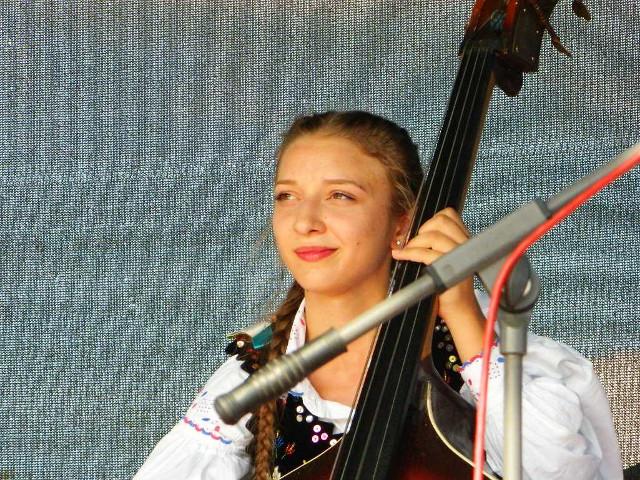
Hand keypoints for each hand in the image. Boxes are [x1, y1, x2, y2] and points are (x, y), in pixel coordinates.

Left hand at [391, 207, 484, 360]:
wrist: (459, 311)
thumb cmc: (450, 288)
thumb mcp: (445, 260)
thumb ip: (437, 244)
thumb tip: (413, 233)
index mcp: (465, 240)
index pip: (449, 214)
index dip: (430, 220)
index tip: (420, 233)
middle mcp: (465, 245)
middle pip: (441, 221)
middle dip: (421, 230)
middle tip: (413, 243)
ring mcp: (460, 256)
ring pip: (432, 236)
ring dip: (413, 243)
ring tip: (406, 252)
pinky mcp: (450, 269)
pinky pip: (426, 254)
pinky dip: (410, 253)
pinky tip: (402, 256)